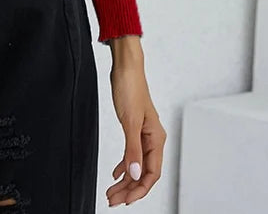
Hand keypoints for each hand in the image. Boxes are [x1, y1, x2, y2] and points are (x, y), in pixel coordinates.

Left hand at [105, 59, 166, 206]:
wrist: (126, 67)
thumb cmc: (130, 88)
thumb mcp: (129, 121)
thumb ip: (132, 149)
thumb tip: (134, 173)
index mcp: (156, 139)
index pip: (151, 173)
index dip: (139, 190)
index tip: (125, 201)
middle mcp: (153, 139)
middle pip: (143, 172)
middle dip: (129, 189)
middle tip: (113, 200)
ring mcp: (144, 134)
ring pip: (136, 164)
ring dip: (125, 180)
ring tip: (111, 191)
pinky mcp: (134, 128)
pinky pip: (132, 153)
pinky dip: (124, 165)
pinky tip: (116, 174)